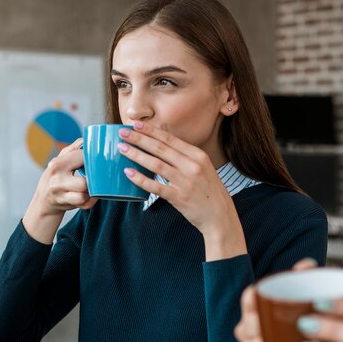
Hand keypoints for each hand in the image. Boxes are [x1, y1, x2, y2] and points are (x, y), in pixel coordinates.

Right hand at [23, 139, 96, 243]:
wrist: (44, 201)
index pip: (82, 157)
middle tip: (97, 175)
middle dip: (93, 178)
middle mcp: (57, 179)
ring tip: (93, 185)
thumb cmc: (55, 178)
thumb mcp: (59, 161)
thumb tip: (86, 140)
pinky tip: (90, 195)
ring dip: (93, 190)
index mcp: (57, 164)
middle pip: (85, 180)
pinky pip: (86, 203)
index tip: (96, 160)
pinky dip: (91, 200)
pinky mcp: (67, 204)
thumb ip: (72, 150)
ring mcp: (61, 194)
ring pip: (85, 193)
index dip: (92, 159)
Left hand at [117, 120, 245, 259]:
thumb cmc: (210, 192)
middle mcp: (192, 166)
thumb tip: (162, 147)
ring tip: (122, 149)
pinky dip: (140, 179)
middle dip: (139, 139)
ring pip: (156, 165)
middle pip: (160, 148)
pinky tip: (128, 173)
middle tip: (122, 133)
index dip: (151, 131)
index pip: (170, 139)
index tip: (136, 124)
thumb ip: (186, 158)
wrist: (220, 216)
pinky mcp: (179, 198)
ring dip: (136, 155)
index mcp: (198, 156)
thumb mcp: (204, 168)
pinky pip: (155, 186)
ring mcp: (185, 182)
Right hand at [234, 258, 318, 341]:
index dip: (252, 301)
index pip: (250, 298)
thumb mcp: (317, 295)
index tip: (263, 301)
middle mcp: (252, 325)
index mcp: (261, 304)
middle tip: (279, 331)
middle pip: (247, 326)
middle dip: (259, 330)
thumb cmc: (318, 315)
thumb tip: (305, 266)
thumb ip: (309, 277)